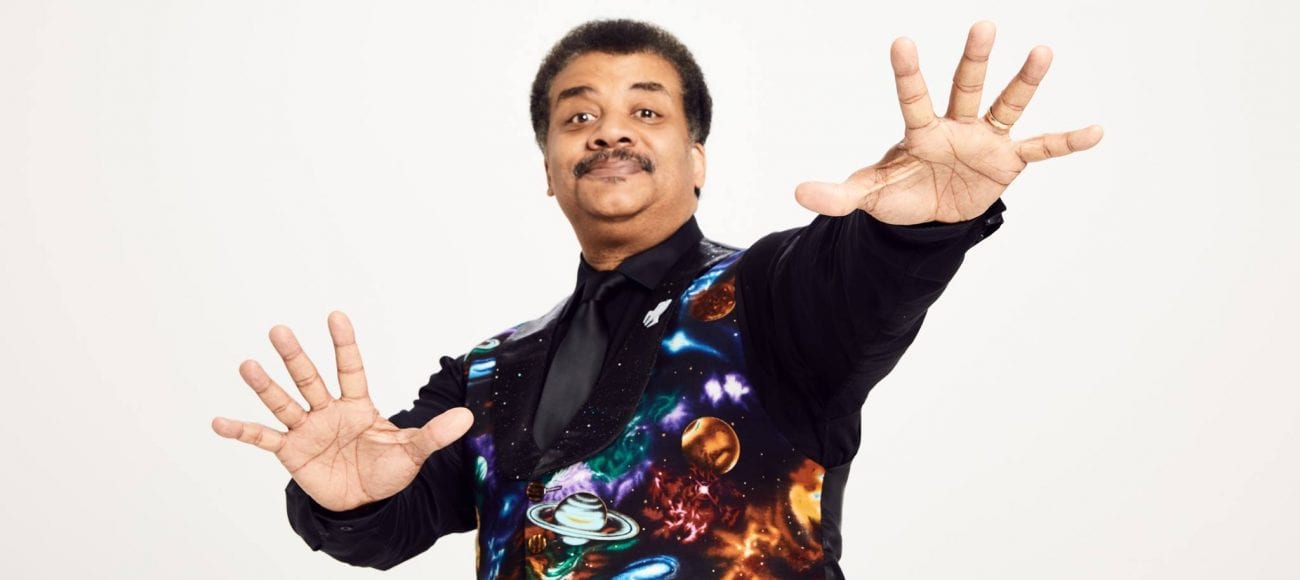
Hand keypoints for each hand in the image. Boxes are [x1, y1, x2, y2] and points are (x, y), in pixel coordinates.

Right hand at [211, 311, 473, 511]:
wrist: (364, 503)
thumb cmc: (387, 471)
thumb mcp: (412, 452)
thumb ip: (435, 434)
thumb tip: (468, 417)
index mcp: (357, 404)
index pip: (350, 368)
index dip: (344, 344)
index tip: (335, 314)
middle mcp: (328, 411)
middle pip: (310, 378)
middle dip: (296, 355)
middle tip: (279, 329)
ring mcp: (307, 430)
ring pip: (284, 402)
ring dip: (266, 386)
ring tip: (248, 364)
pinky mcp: (291, 453)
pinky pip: (262, 439)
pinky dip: (241, 430)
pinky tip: (218, 420)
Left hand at [795, 21, 1103, 224]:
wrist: (930, 215)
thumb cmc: (900, 192)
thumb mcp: (868, 195)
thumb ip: (837, 194)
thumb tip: (799, 193)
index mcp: (920, 130)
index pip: (913, 98)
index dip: (907, 73)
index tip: (901, 41)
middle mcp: (956, 125)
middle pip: (966, 87)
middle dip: (975, 60)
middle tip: (982, 25)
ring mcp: (985, 139)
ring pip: (1007, 105)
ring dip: (1025, 81)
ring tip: (1043, 51)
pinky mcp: (1008, 161)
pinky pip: (1041, 148)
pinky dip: (1067, 141)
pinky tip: (1096, 130)